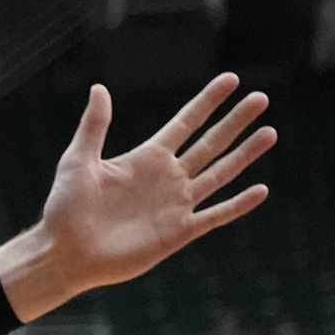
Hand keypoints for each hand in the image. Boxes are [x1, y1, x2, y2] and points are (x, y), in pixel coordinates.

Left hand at [6, 76, 272, 316]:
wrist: (64, 254)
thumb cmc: (65, 209)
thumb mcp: (77, 162)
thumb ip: (94, 126)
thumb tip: (99, 88)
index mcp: (146, 158)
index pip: (185, 123)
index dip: (207, 102)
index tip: (231, 79)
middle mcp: (166, 178)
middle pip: (210, 143)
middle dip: (235, 121)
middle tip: (261, 98)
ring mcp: (175, 205)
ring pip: (219, 174)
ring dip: (244, 154)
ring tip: (270, 133)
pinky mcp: (178, 233)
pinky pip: (214, 216)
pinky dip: (237, 205)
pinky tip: (261, 190)